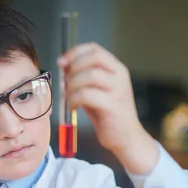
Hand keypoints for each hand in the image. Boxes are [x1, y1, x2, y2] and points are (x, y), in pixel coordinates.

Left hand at [58, 43, 157, 173]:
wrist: (126, 138)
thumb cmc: (108, 114)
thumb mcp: (96, 90)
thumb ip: (83, 77)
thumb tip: (63, 65)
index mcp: (116, 69)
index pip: (95, 49)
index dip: (75, 52)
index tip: (61, 62)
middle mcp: (120, 76)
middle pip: (93, 57)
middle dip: (73, 67)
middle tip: (65, 83)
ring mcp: (118, 90)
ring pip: (89, 75)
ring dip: (72, 85)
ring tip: (69, 98)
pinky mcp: (112, 106)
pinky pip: (87, 95)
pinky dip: (74, 99)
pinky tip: (74, 107)